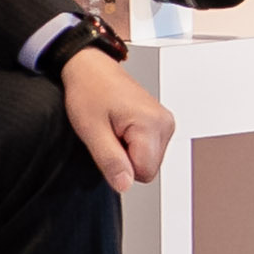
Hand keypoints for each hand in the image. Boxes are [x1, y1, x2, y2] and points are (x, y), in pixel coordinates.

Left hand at [60, 38, 174, 189]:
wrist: (90, 68)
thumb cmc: (89, 90)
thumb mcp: (91, 130)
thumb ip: (110, 161)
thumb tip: (124, 185)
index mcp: (152, 124)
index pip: (143, 173)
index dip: (120, 166)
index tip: (108, 144)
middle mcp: (164, 123)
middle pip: (148, 169)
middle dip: (125, 159)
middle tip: (109, 135)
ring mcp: (164, 122)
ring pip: (149, 161)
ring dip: (128, 152)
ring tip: (114, 129)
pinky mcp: (160, 122)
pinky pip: (149, 149)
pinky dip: (133, 144)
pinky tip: (121, 127)